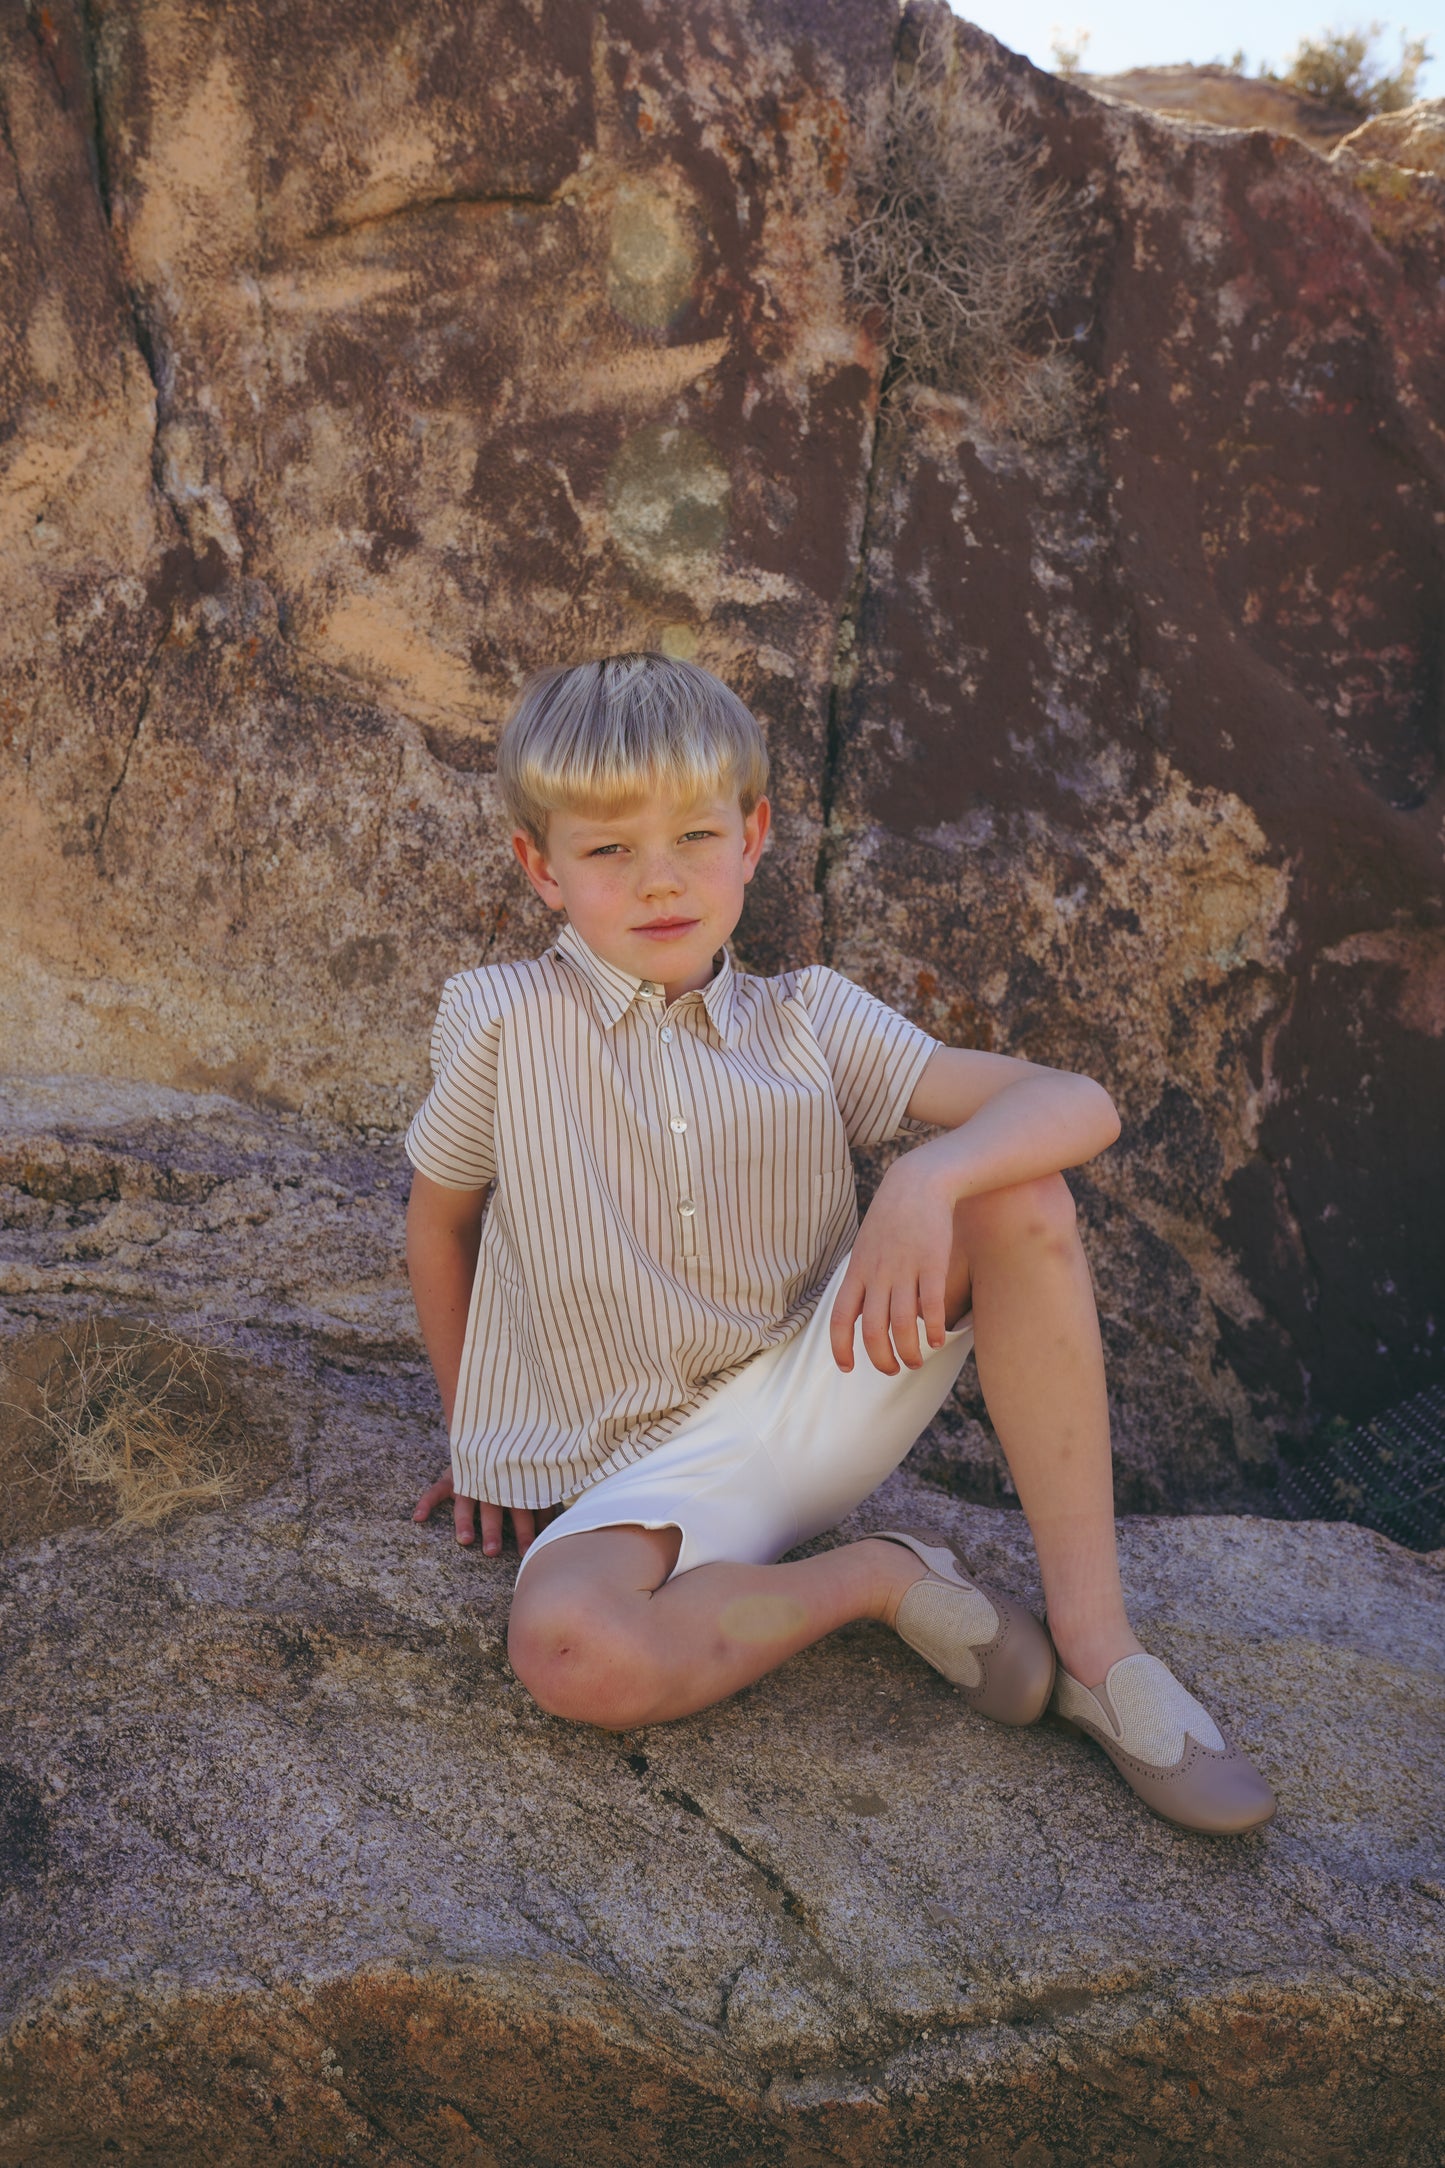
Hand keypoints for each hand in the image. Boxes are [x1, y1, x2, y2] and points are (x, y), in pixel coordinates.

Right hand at [412, 1468, 558, 1555]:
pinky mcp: (453, 1473)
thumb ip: (547, 1491)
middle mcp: (493, 1482)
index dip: (529, 1529)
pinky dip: (427, 1502)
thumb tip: (560, 1520)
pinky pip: (437, 1488)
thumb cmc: (522, 1455)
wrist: (497, 1421)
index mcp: (516, 1482)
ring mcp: (470, 1477)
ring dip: (465, 1520)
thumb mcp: (537, 1469)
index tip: (530, 1552)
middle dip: (494, 1530)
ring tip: (465, 1540)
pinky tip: (418, 1517)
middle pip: (494, 1507)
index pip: (524, 1507)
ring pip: (466, 1501)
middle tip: (492, 1552)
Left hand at [828, 1157, 956, 1374]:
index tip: (848, 1368)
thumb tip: (868, 1314)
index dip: (841, 1348)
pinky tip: (939, 1340)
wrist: (917, 1183)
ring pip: (902, 1325)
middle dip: (881, 1359)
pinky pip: (931, 1307)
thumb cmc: (892, 1219)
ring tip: (916, 1361)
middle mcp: (878, 1274)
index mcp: (857, 1272)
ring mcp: (905, 1269)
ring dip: (909, 1352)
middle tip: (892, 1370)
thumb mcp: (866, 1247)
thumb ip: (865, 1280)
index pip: (840, 1319)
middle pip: (873, 1331)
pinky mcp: (932, 1263)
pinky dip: (934, 1330)